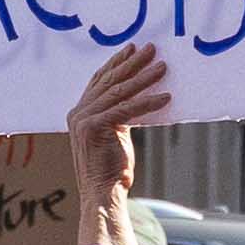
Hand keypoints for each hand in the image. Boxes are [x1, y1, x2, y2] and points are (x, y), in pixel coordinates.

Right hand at [67, 45, 163, 237]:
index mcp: (79, 113)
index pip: (99, 81)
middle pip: (109, 80)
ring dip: (144, 78)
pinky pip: (127, 109)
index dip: (116, 63)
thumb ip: (117, 115)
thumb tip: (136, 97)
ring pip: (119, 92)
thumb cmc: (112, 170)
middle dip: (132, 63)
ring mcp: (83, 119)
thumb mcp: (113, 135)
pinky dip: (148, 102)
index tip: (131, 49)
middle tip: (152, 48)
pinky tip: (166, 97)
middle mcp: (78, 113)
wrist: (102, 195)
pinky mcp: (94, 127)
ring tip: (163, 67)